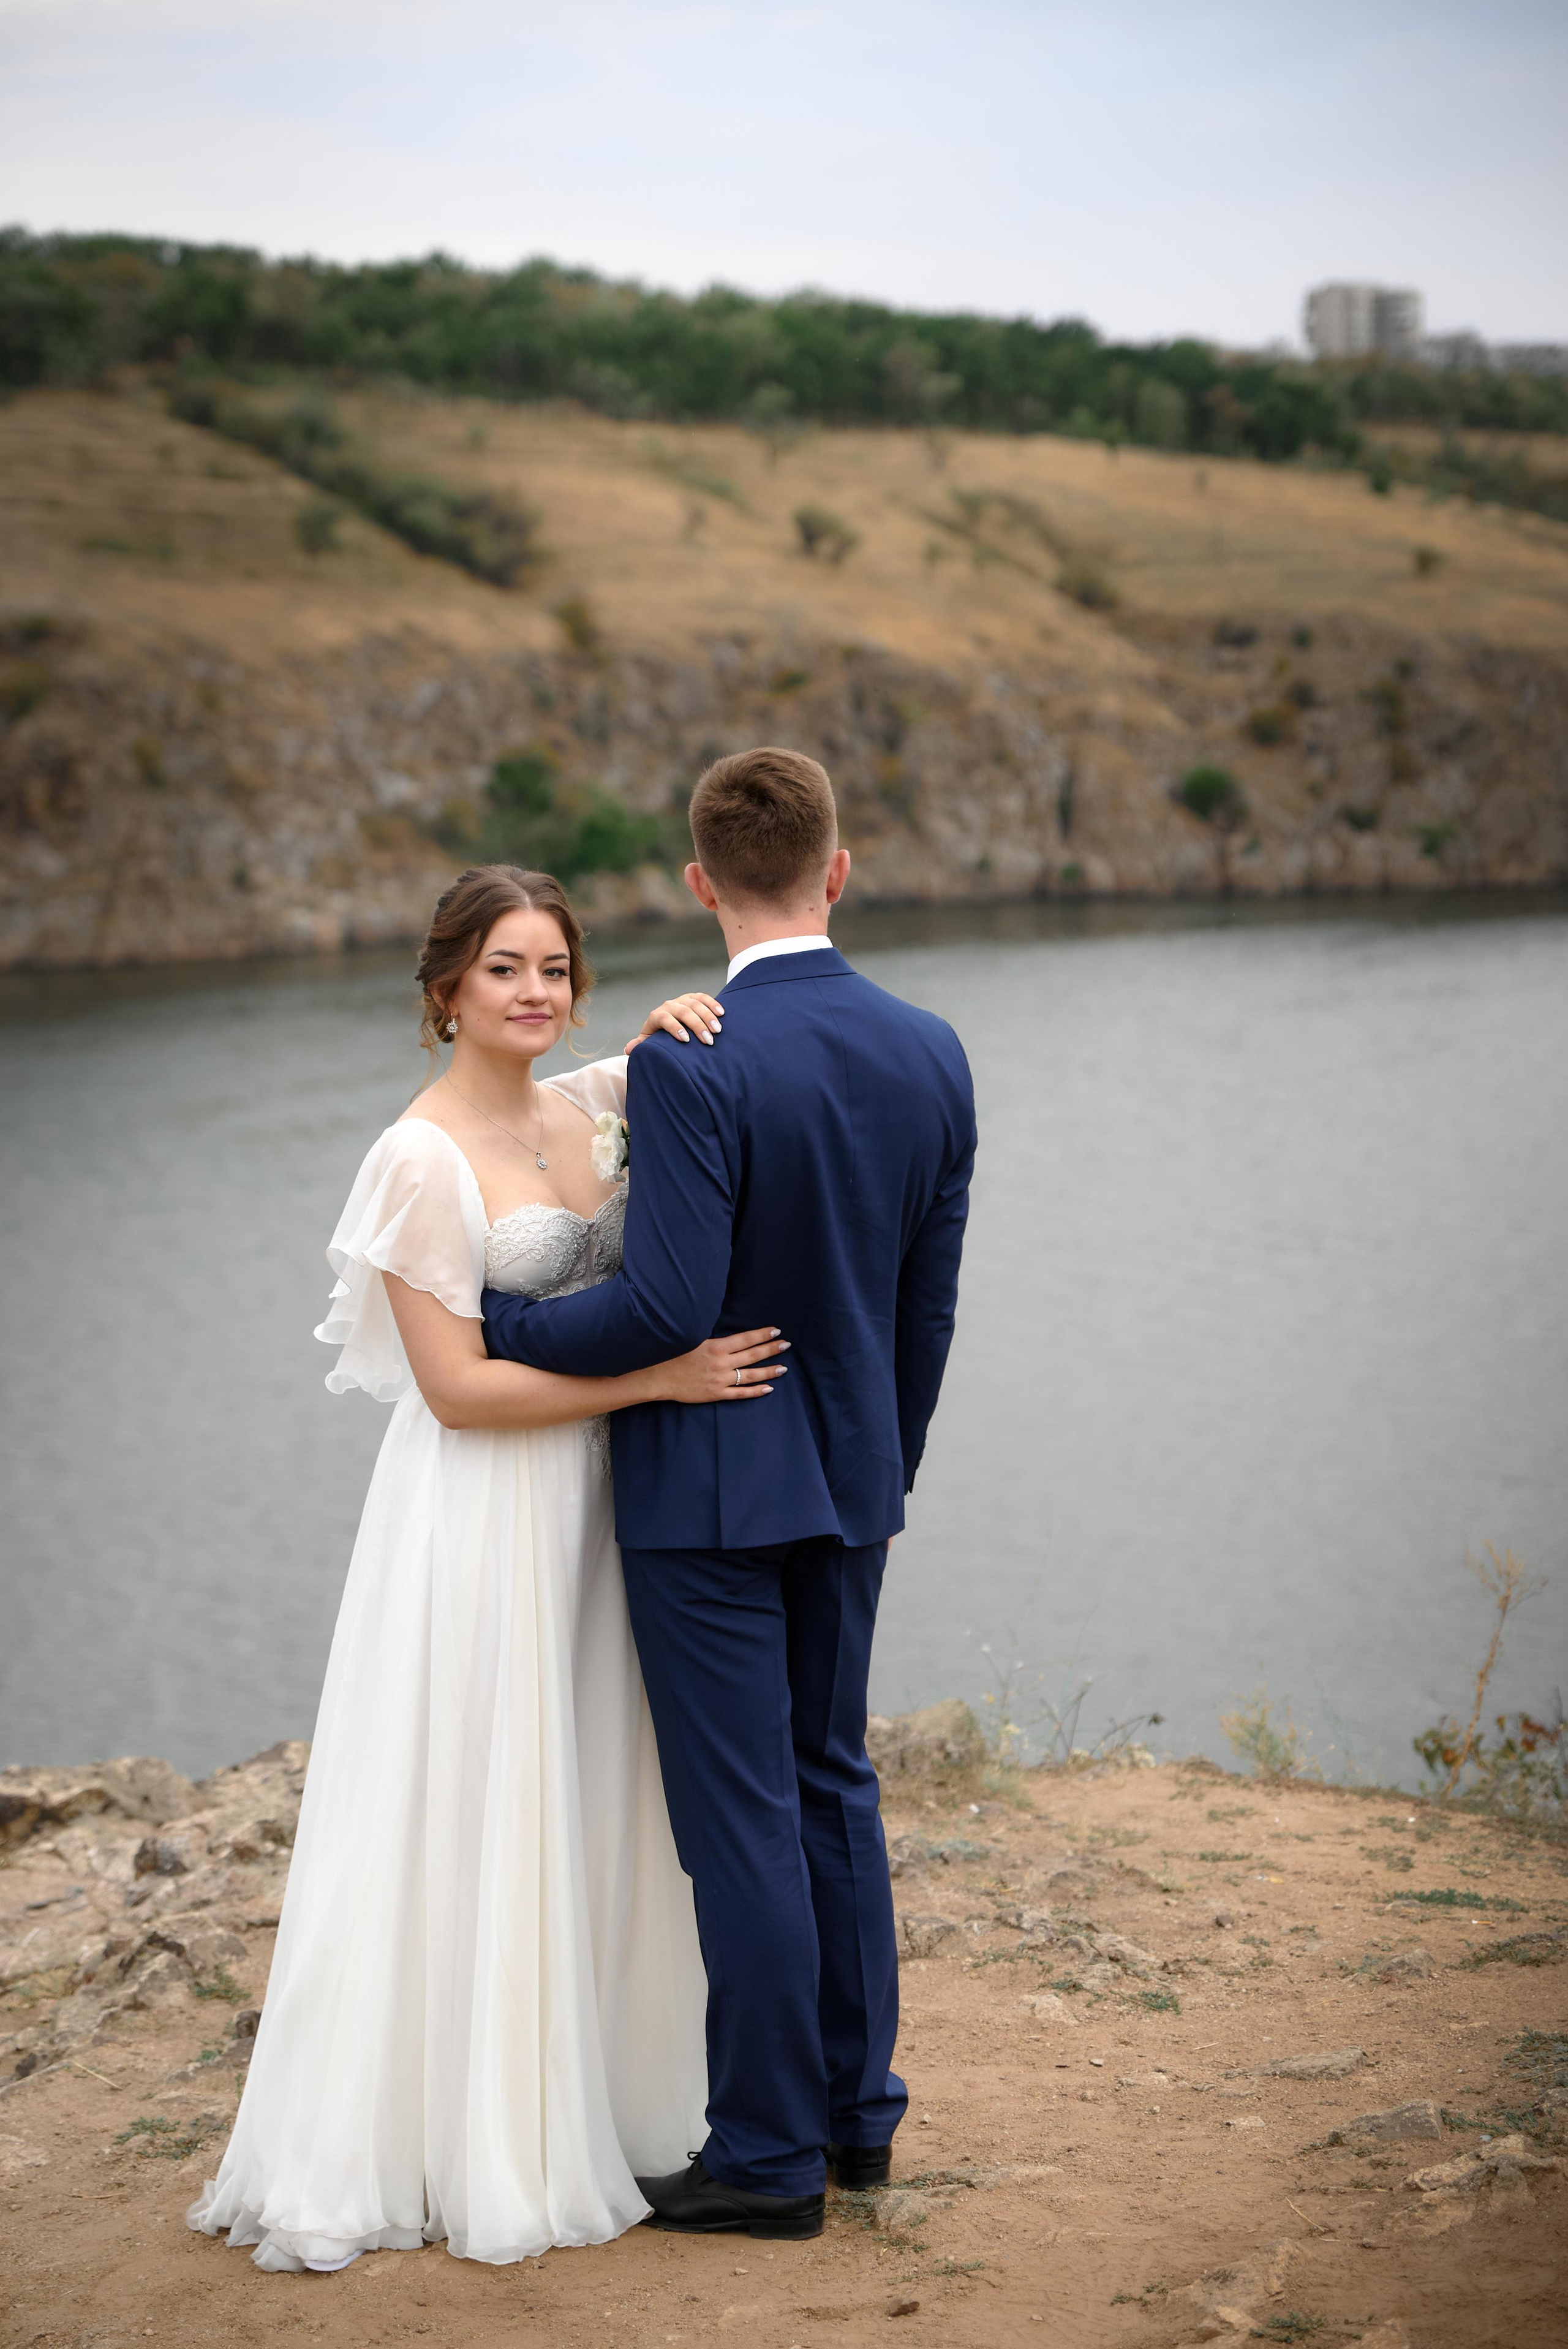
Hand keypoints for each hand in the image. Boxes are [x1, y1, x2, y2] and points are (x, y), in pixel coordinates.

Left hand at [626, 990, 723, 1051]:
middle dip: (697, 1025)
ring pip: (695, 1004)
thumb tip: (629, 1049)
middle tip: (708, 1040)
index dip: (674, 1028)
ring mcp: (681, 1000)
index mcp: (657, 1016)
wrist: (666, 1024)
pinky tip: (721, 1013)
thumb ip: (640, 1045)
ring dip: (708, 1016)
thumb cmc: (658, 1038)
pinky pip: (703, 997)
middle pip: (684, 1011)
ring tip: (718, 1030)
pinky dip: (713, 1004)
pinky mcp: (693, 998)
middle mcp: (669, 1005)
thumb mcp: (649, 1042)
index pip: (665, 1018)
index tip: (686, 1040)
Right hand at [657, 1326, 788, 1403]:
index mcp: (716, 1347)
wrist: (659, 1377)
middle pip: (753, 1355)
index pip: (746, 1339)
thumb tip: (734, 1335)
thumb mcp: (696, 1340)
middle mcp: (722, 1363)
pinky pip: (741, 1394)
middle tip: (786, 1345)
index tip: (776, 1330)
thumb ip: (716, 1340)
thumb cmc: (675, 1355)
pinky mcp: (717, 1394)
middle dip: (772, 1349)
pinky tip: (768, 1388)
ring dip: (769, 1371)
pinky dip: (756, 1391)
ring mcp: (720, 1380)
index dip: (763, 1334)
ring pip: (751, 1375)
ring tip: (784, 1368)